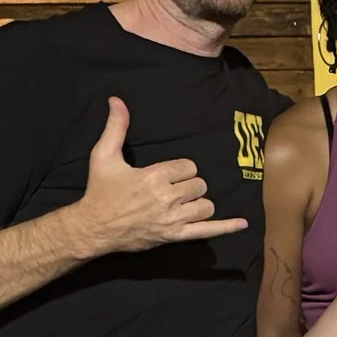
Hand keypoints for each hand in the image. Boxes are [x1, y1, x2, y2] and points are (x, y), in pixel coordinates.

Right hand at [71, 98, 245, 255]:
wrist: (94, 228)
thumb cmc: (100, 191)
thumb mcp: (103, 155)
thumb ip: (115, 127)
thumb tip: (117, 100)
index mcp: (154, 177)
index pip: (188, 167)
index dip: (180, 170)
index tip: (166, 175)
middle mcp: (167, 198)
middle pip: (199, 185)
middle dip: (189, 185)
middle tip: (171, 189)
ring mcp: (173, 219)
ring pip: (206, 205)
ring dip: (198, 203)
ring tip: (182, 203)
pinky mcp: (175, 236)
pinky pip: (207, 231)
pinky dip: (226, 227)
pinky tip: (242, 223)